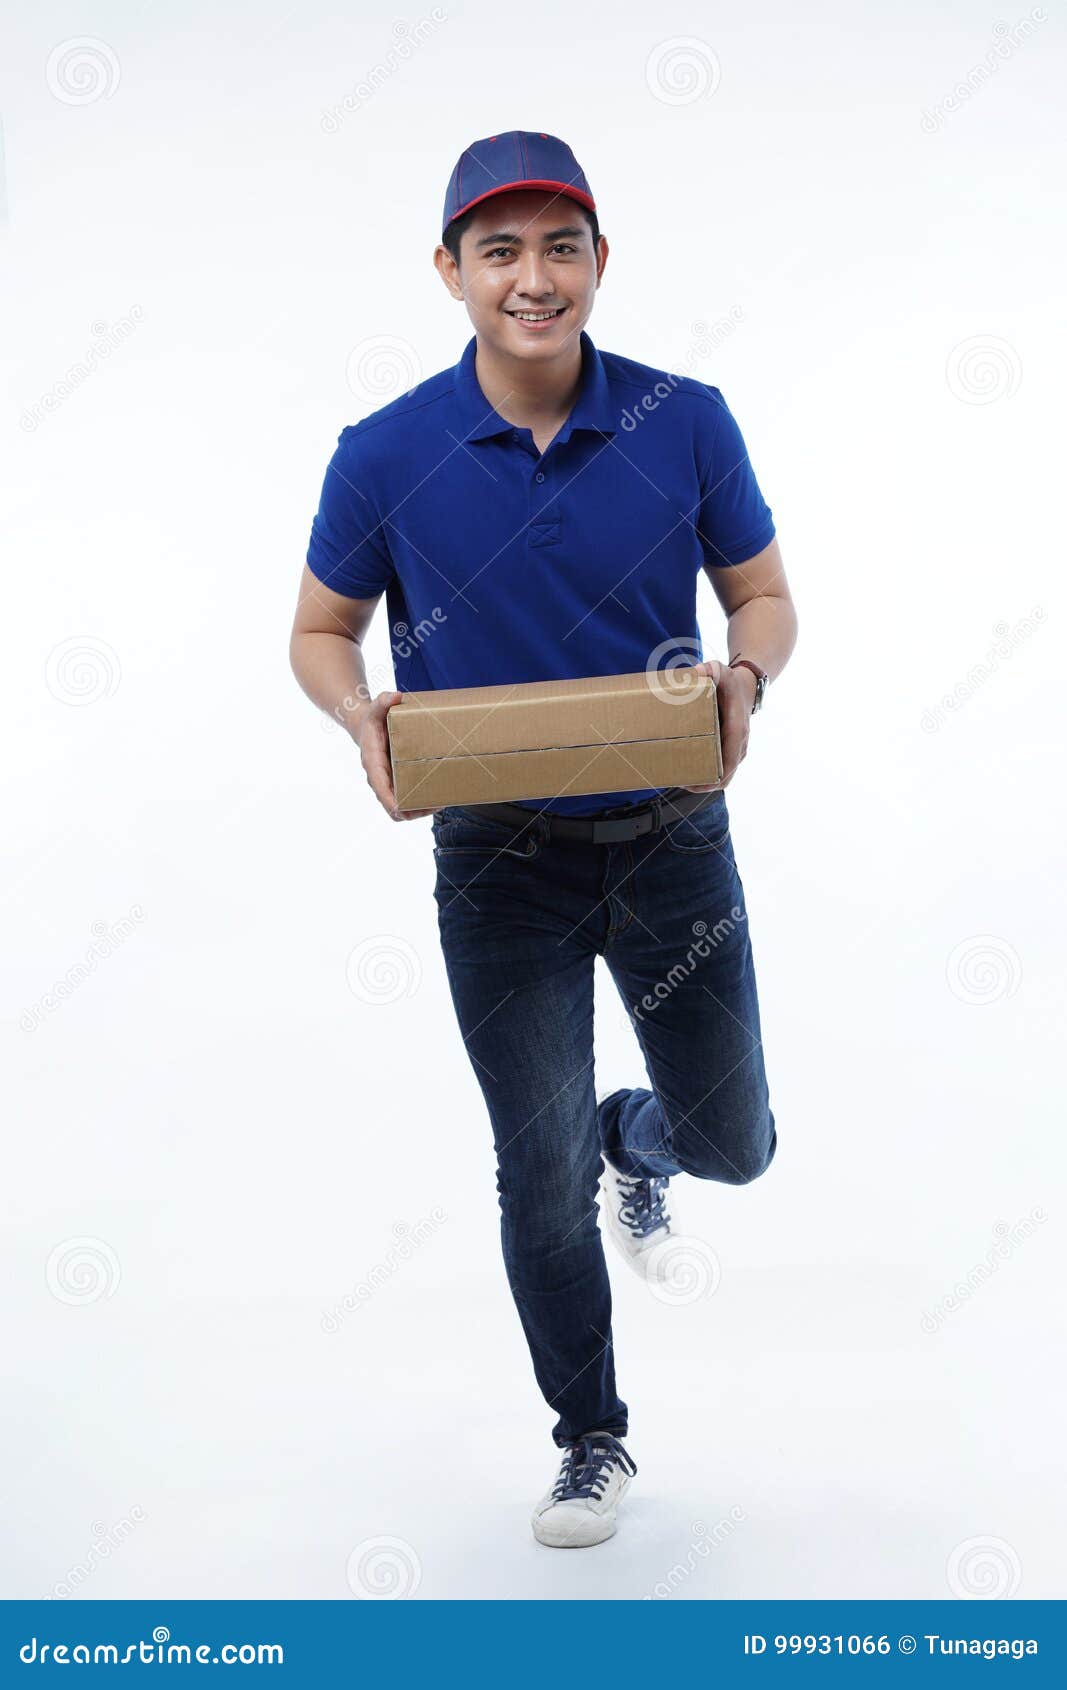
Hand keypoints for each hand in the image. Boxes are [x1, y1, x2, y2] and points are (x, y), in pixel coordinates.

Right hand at [354, 690, 435, 820]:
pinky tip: (436, 800)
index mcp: (373, 763)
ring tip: (440, 804)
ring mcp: (387, 784)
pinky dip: (418, 805)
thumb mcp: (376, 707)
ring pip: (400, 810)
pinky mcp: (395, 784)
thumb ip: (383, 700)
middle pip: (392, 807)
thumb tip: (396, 696)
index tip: (403, 809)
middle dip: (412, 810)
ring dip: (418, 811)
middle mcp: (378, 778)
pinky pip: (405, 802)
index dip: (391, 801)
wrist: (365, 727)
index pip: (380, 788)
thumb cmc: (373, 719)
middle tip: (436, 804)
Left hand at [681, 659, 755, 792]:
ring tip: (680, 780)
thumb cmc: (731, 682)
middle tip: (680, 782)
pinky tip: (689, 771)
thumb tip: (697, 672)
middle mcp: (739, 744)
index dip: (713, 778)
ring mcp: (737, 749)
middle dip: (703, 784)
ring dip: (704, 781)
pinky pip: (721, 768)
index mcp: (737, 731)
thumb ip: (711, 669)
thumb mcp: (722, 671)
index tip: (694, 784)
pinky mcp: (731, 749)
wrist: (747, 687)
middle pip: (725, 777)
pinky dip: (707, 773)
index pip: (729, 763)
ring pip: (723, 776)